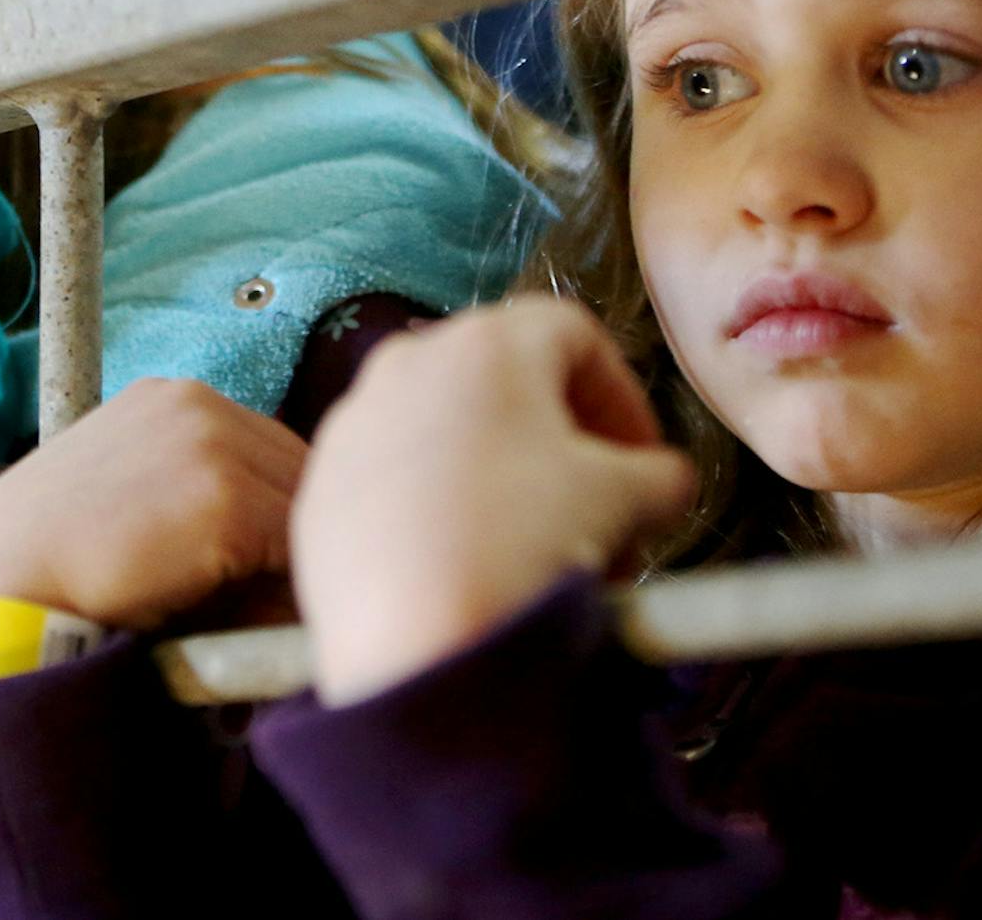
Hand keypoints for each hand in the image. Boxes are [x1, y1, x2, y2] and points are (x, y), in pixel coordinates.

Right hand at [0, 378, 307, 630]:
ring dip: (294, 561)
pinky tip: (262, 626)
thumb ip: (194, 499)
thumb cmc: (50, 560)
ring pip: (302, 508)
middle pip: (297, 469)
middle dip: (294, 532)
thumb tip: (276, 555)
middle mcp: (197, 403)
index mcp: (170, 398)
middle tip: (280, 598)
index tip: (271, 564)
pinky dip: (288, 591)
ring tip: (272, 617)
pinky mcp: (226, 501)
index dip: (278, 509)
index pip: (267, 448)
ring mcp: (214, 446)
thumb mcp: (127, 498)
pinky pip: (294, 551)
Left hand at [292, 296, 694, 705]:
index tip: (643, 459)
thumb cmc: (527, 544)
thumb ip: (659, 474)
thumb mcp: (626, 501)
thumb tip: (662, 481)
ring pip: (441, 427)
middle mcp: (408, 361)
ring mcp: (353, 424)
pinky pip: (391, 479)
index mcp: (488, 343)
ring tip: (528, 539)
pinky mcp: (320, 487)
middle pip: (501, 378)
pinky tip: (462, 561)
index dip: (622, 395)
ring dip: (493, 468)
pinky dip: (433, 504)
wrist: (417, 645)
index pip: (575, 337)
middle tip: (593, 499)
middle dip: (557, 435)